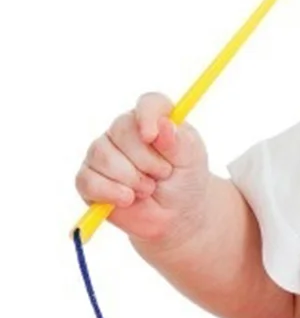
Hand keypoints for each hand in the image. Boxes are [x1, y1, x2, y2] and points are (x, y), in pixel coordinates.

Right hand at [75, 93, 211, 245]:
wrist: (176, 213)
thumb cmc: (185, 180)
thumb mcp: (192, 161)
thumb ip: (180, 142)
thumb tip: (164, 124)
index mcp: (154, 119)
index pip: (148, 103)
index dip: (148, 116)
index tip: (151, 137)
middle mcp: (124, 131)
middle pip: (121, 130)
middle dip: (146, 160)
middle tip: (163, 174)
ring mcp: (103, 153)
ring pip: (103, 156)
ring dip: (132, 179)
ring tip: (149, 189)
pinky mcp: (88, 178)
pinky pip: (89, 181)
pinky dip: (113, 193)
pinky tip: (128, 199)